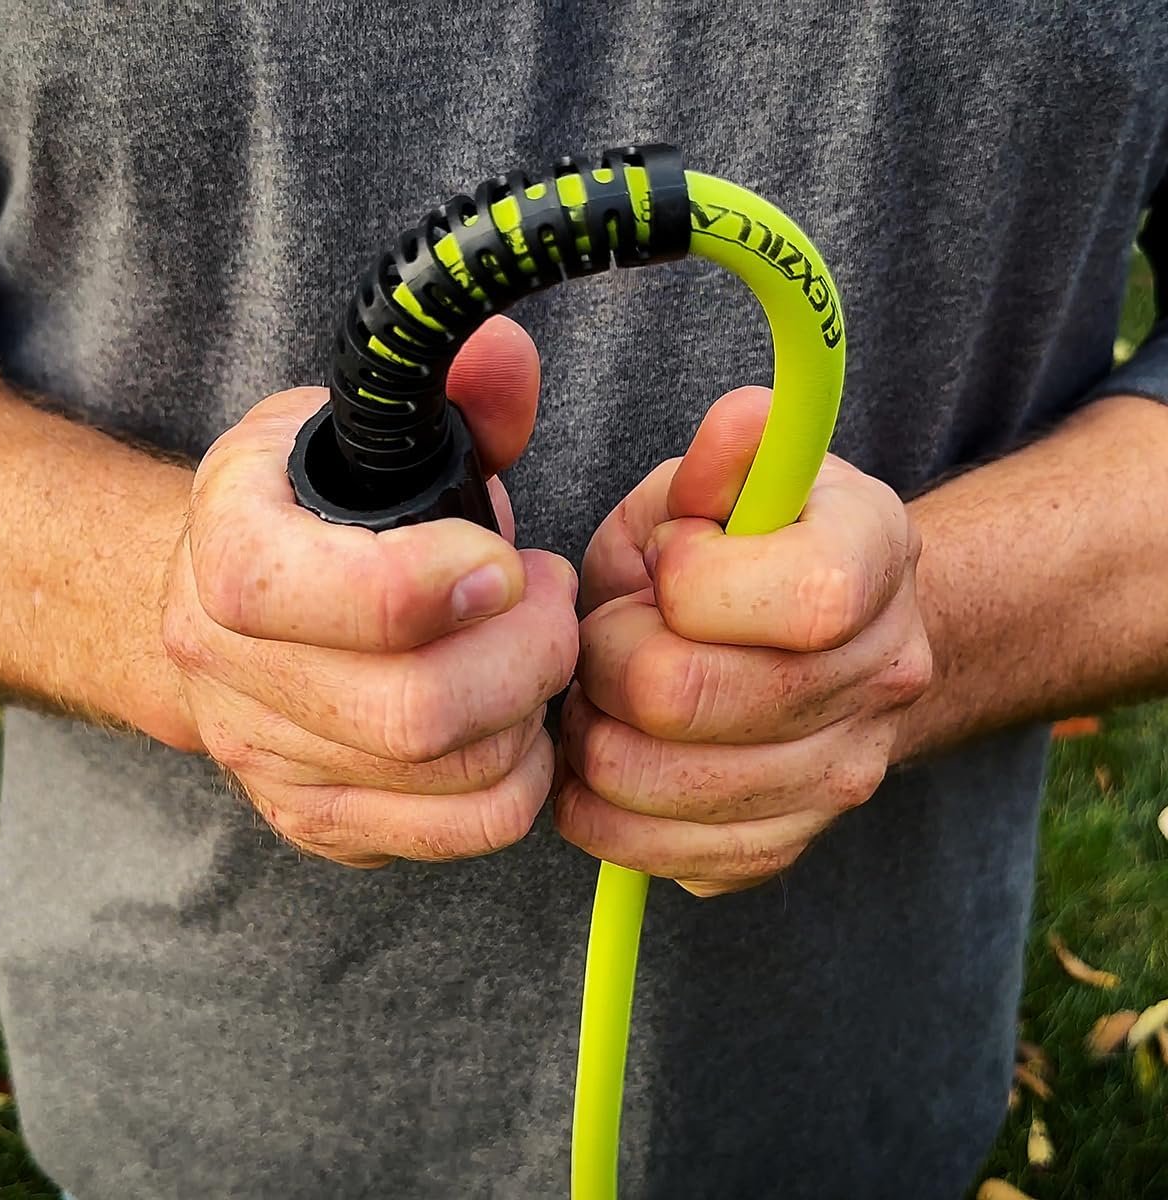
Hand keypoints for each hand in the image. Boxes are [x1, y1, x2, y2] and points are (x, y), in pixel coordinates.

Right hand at [161, 317, 578, 867]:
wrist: (227, 612)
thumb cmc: (314, 515)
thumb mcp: (366, 433)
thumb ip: (453, 395)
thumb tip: (508, 352)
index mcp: (233, 552)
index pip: (339, 597)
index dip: (444, 583)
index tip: (503, 561)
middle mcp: (230, 673)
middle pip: (417, 710)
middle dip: (528, 652)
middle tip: (548, 602)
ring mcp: (271, 763)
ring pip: (455, 777)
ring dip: (531, 709)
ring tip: (530, 649)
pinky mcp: (321, 822)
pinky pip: (466, 830)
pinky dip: (523, 776)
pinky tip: (514, 719)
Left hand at [556, 387, 931, 895]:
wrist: (803, 638)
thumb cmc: (740, 548)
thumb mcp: (720, 482)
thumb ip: (724, 456)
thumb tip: (740, 421)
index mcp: (876, 562)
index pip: (797, 598)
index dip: (684, 579)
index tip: (665, 564)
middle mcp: (882, 680)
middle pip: (688, 698)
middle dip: (605, 661)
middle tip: (601, 638)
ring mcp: (840, 777)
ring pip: (657, 788)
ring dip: (591, 737)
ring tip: (596, 697)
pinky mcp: (782, 845)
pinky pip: (662, 855)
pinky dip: (601, 811)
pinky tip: (605, 759)